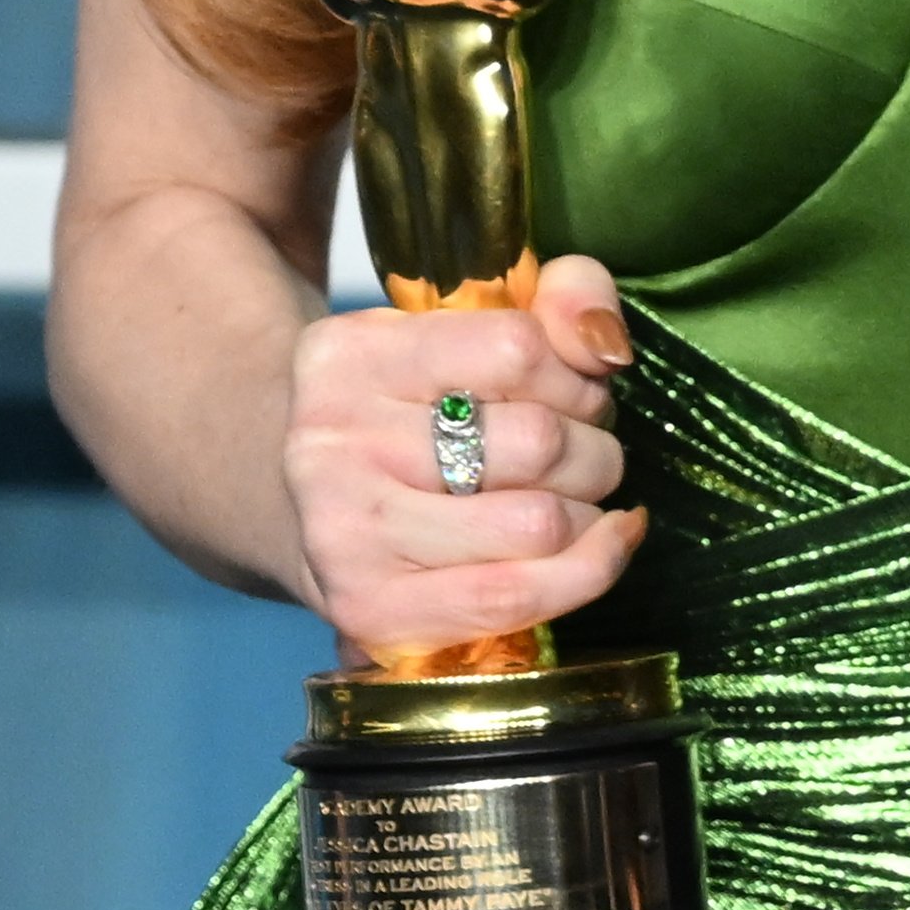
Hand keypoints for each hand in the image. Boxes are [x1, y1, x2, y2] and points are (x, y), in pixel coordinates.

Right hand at [283, 252, 643, 664]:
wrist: (300, 506)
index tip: (576, 390)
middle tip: (582, 453)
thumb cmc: (407, 412)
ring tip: (578, 501)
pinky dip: (588, 571)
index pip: (517, 349)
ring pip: (539, 524)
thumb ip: (559, 298)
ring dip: (591, 512)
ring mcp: (346, 535)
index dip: (575, 373)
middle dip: (593, 448)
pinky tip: (603, 545)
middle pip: (537, 442)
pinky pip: (516, 598)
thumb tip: (609, 345)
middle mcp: (334, 442)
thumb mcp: (462, 327)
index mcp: (351, 355)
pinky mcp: (371, 611)